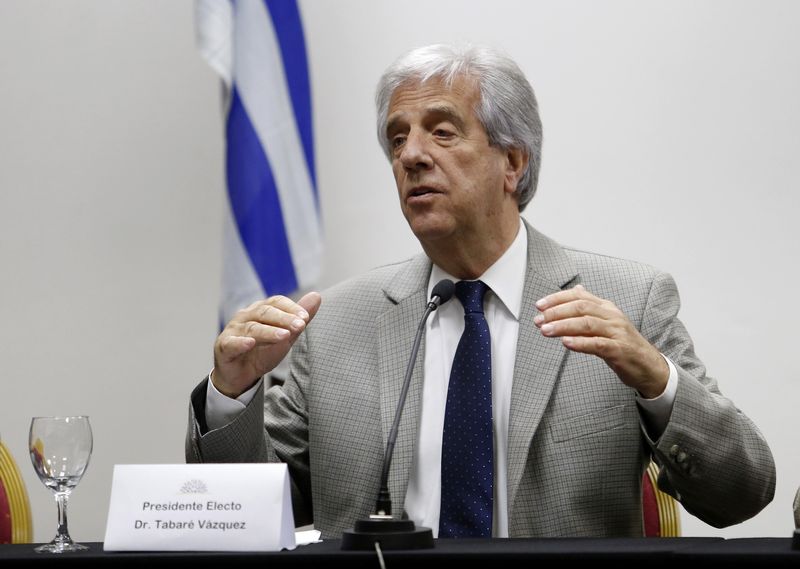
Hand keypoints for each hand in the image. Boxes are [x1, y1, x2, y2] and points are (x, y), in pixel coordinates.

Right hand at [212, 292, 321, 397]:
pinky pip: (232, 343)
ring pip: (252, 328)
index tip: (306, 317)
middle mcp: (246, 316)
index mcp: (260, 310)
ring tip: (284, 336)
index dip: (291, 308)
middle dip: (284, 319)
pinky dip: (241, 342)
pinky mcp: (223, 346)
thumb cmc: (262, 352)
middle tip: (300, 325)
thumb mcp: (286, 337)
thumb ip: (299, 319)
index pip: (276, 302)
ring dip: (269, 331)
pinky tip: (250, 343)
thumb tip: (316, 296)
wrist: (241, 375)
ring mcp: (233, 330)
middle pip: (265, 312)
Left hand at [534, 285, 667, 397]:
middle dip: (556, 312)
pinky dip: (580, 343)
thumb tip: (577, 289)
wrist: (649, 366)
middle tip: (539, 319)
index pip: (579, 297)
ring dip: (563, 326)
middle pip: (581, 308)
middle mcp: (612, 316)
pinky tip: (565, 343)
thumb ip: (591, 306)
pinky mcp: (619, 350)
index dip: (557, 299)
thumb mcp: (607, 321)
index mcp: (607, 308)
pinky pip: (597, 344)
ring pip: (587, 324)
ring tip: (545, 330)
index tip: (539, 305)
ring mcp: (617, 332)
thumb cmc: (624, 344)